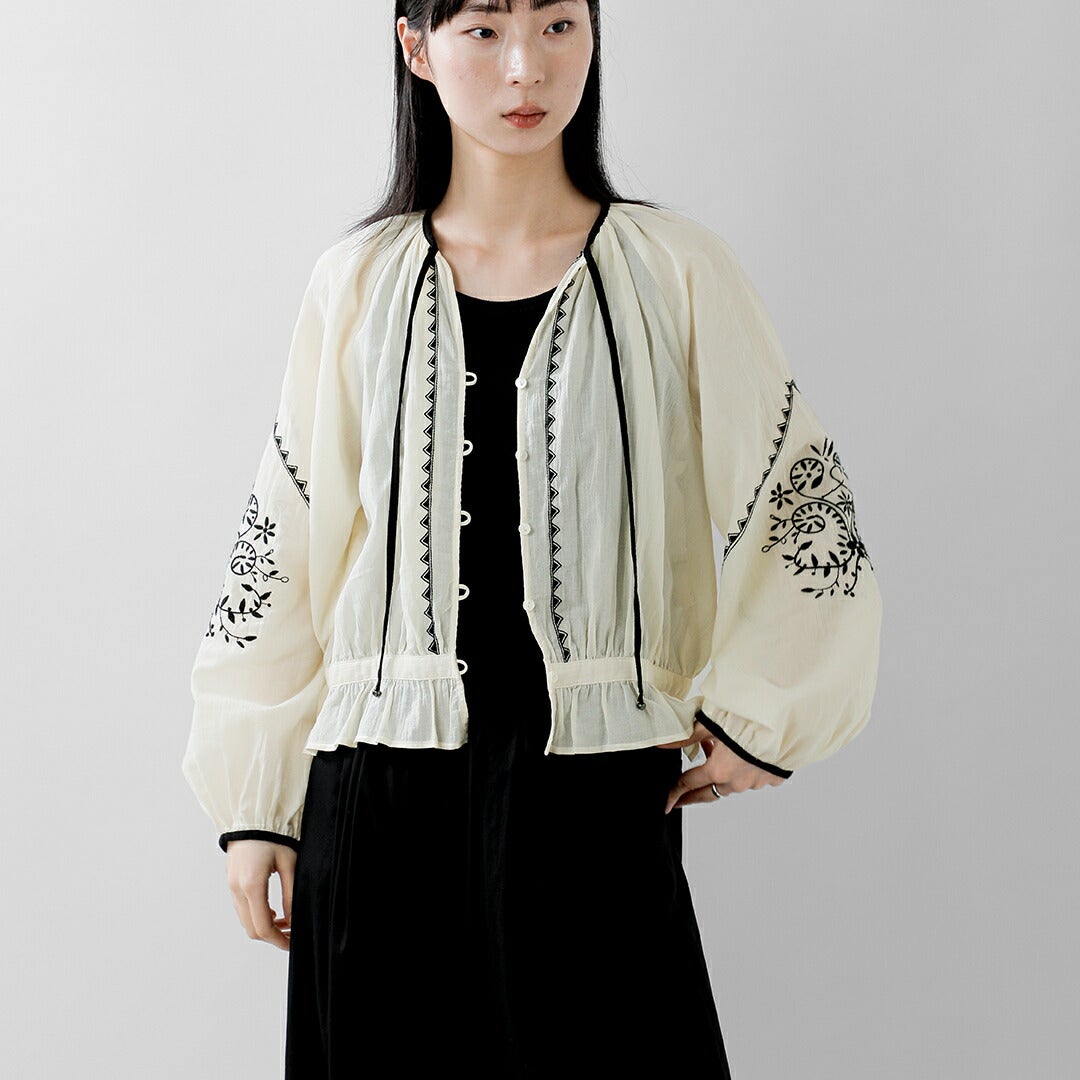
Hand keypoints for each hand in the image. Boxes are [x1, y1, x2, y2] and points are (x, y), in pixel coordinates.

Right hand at [225, 839, 296, 950]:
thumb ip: (291, 893)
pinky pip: (243, 909)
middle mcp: (237, 890)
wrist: (252, 818)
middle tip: (292, 934)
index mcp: (252, 885)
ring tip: (287, 922)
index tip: (293, 943)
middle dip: (272, 936)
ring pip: (246, 921)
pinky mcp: (232, 884)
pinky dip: (257, 916)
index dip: (278, 940)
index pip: (262, 927)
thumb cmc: (273, 836)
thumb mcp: (289, 863)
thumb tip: (294, 919)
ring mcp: (232, 887)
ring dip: (265, 927)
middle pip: (252, 929)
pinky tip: (273, 912)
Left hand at [655, 722, 786, 812]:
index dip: (674, 792)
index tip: (666, 803)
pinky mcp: (773, 777)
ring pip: (733, 784)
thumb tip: (660, 742)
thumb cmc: (749, 720)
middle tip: (681, 801)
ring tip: (715, 756)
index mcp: (718, 770)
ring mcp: (756, 782)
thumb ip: (685, 736)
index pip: (688, 784)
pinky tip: (743, 755)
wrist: (787, 722)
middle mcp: (737, 782)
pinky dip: (745, 769)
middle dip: (694, 797)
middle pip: (709, 793)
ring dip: (722, 775)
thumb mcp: (711, 724)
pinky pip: (755, 778)